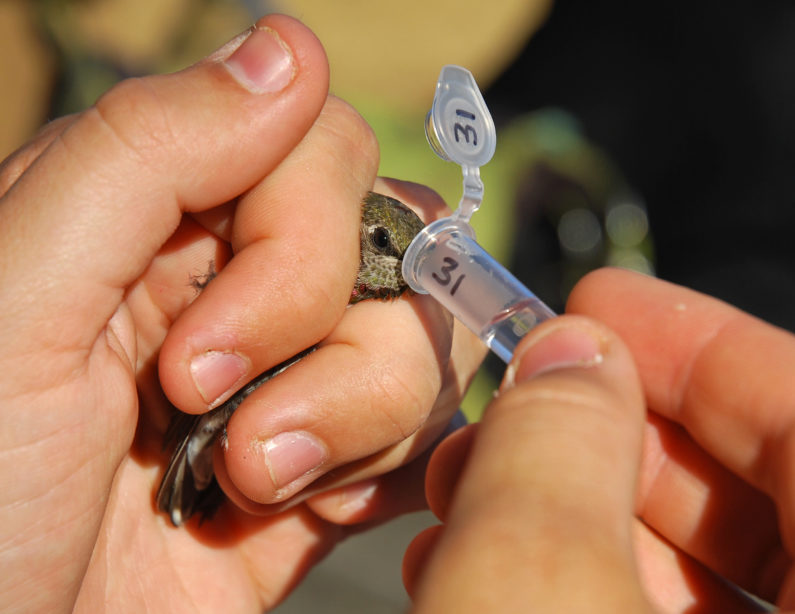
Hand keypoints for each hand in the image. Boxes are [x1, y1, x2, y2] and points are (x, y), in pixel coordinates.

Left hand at [0, 15, 481, 612]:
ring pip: (423, 336)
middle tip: (210, 413)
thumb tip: (292, 46)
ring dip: (352, 419)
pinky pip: (426, 427)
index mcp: (166, 212)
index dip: (299, 239)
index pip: (319, 148)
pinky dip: (385, 465)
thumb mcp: (15, 300)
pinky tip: (305, 505)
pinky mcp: (332, 459)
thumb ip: (147, 152)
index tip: (203, 351)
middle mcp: (242, 278)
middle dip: (323, 340)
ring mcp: (297, 372)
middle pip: (393, 240)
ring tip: (247, 484)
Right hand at [405, 268, 792, 612]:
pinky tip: (487, 574)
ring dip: (576, 521)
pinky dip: (580, 595)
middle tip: (514, 410)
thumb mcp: (538, 598)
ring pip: (707, 582)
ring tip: (464, 501)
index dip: (701, 345)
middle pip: (762, 500)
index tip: (598, 305)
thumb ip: (555, 453)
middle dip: (613, 439)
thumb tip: (568, 353)